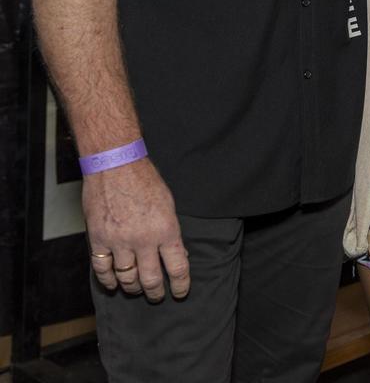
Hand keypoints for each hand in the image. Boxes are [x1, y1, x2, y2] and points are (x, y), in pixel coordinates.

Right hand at [85, 158, 189, 301]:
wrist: (115, 163)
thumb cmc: (144, 178)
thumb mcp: (168, 203)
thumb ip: (170, 231)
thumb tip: (177, 255)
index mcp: (165, 229)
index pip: (177, 267)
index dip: (180, 284)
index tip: (181, 292)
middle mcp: (143, 239)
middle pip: (151, 279)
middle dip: (156, 292)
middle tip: (158, 296)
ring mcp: (119, 241)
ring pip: (127, 278)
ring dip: (133, 288)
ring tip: (136, 289)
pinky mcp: (98, 239)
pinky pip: (103, 270)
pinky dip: (108, 281)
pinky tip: (114, 284)